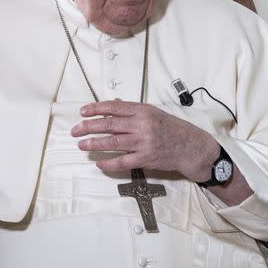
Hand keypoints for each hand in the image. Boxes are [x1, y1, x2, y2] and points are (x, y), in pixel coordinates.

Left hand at [72, 100, 218, 181]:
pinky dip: (108, 162)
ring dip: (94, 143)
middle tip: (75, 130)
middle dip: (88, 127)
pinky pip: (122, 161)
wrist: (191, 147)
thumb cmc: (173, 129)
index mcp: (144, 111)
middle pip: (109, 124)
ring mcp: (144, 142)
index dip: (96, 108)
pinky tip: (99, 162)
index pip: (115, 107)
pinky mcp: (145, 158)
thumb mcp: (154, 113)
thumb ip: (133, 110)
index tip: (83, 111)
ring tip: (82, 144)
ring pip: (113, 142)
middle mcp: (142, 125)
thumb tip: (113, 105)